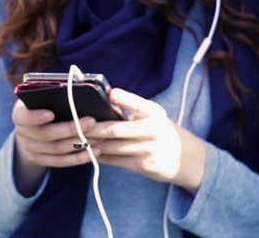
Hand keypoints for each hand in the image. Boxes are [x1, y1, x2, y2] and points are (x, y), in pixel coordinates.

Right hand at [11, 99, 100, 194]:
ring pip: (55, 150)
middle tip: (91, 121)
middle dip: (69, 129)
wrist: (31, 127)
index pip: (23, 117)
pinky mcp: (40, 160)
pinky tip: (93, 152)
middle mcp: (22, 132)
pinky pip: (60, 162)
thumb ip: (53, 94)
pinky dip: (78, 158)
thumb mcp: (42, 96)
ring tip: (98, 137)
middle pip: (45, 134)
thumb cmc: (43, 104)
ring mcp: (30, 149)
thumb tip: (75, 89)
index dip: (35, 117)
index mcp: (20, 113)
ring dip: (78, 144)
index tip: (51, 114)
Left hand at [86, 88, 206, 193]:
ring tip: (76, 139)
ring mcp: (149, 149)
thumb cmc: (160, 131)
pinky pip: (116, 160)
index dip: (124, 98)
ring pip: (113, 146)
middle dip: (93, 128)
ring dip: (92, 143)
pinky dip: (100, 156)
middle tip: (73, 125)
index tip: (110, 94)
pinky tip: (88, 152)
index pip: (139, 103)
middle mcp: (153, 130)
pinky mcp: (144, 165)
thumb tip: (104, 99)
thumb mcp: (153, 116)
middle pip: (116, 129)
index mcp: (154, 113)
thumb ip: (132, 109)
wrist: (185, 158)